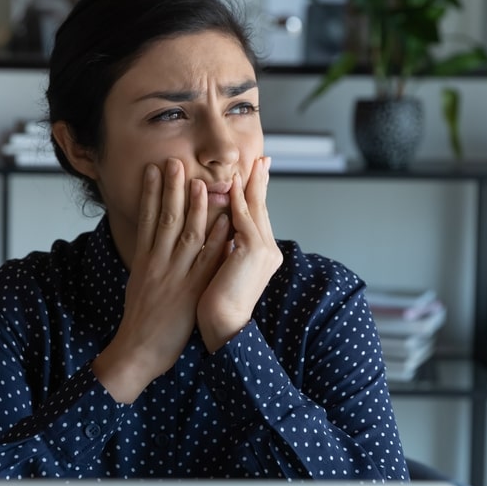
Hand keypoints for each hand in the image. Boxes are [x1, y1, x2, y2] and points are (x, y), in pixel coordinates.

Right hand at [92, 159, 229, 402]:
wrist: (138, 350)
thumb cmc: (140, 321)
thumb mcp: (138, 284)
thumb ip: (147, 261)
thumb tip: (151, 242)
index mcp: (144, 260)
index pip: (147, 219)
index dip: (151, 193)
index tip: (154, 170)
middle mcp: (158, 263)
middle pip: (165, 218)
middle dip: (171, 188)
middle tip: (175, 163)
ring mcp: (175, 276)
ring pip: (186, 233)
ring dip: (195, 206)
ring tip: (201, 182)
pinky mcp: (191, 290)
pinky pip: (207, 260)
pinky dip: (217, 238)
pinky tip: (226, 221)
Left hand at [197, 156, 282, 351]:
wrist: (223, 326)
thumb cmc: (218, 304)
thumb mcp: (226, 269)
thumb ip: (228, 247)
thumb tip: (222, 229)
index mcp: (262, 254)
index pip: (258, 217)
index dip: (256, 194)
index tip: (254, 174)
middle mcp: (268, 250)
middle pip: (261, 208)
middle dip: (260, 182)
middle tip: (261, 159)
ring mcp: (263, 250)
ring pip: (255, 209)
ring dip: (249, 184)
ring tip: (247, 163)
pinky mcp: (253, 251)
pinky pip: (244, 218)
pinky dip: (238, 200)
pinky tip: (232, 184)